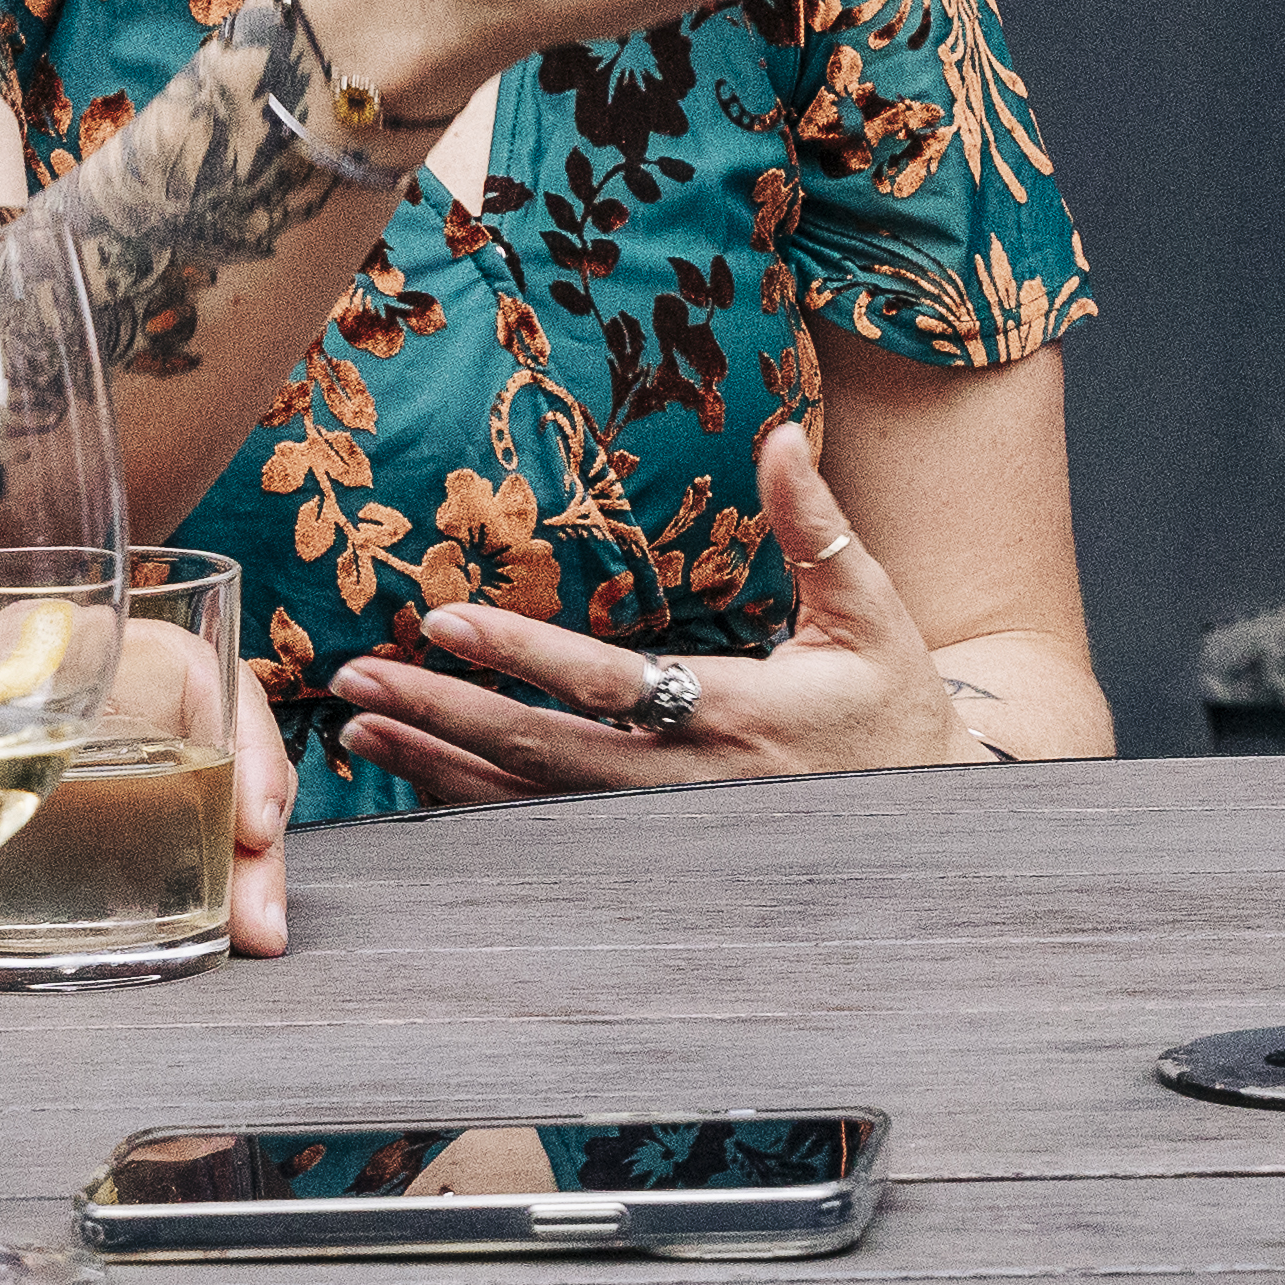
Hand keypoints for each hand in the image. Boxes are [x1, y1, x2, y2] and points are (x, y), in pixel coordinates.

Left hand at [0, 644, 289, 949]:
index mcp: (26, 657)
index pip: (172, 661)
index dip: (234, 728)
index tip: (250, 814)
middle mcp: (71, 701)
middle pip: (209, 734)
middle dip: (258, 816)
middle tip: (262, 914)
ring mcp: (82, 768)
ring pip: (201, 792)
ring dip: (244, 858)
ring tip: (254, 931)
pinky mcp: (75, 835)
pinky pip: (168, 842)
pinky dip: (208, 881)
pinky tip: (221, 930)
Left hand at [332, 415, 963, 799]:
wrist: (928, 819)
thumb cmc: (895, 708)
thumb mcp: (872, 612)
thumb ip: (817, 527)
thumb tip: (782, 437)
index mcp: (736, 712)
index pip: (606, 682)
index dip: (521, 654)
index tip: (444, 622)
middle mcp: (684, 780)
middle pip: (539, 749)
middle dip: (441, 714)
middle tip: (356, 680)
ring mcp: (660, 826)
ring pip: (528, 801)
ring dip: (437, 764)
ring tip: (358, 725)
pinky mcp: (646, 847)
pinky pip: (544, 829)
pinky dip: (472, 804)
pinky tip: (415, 774)